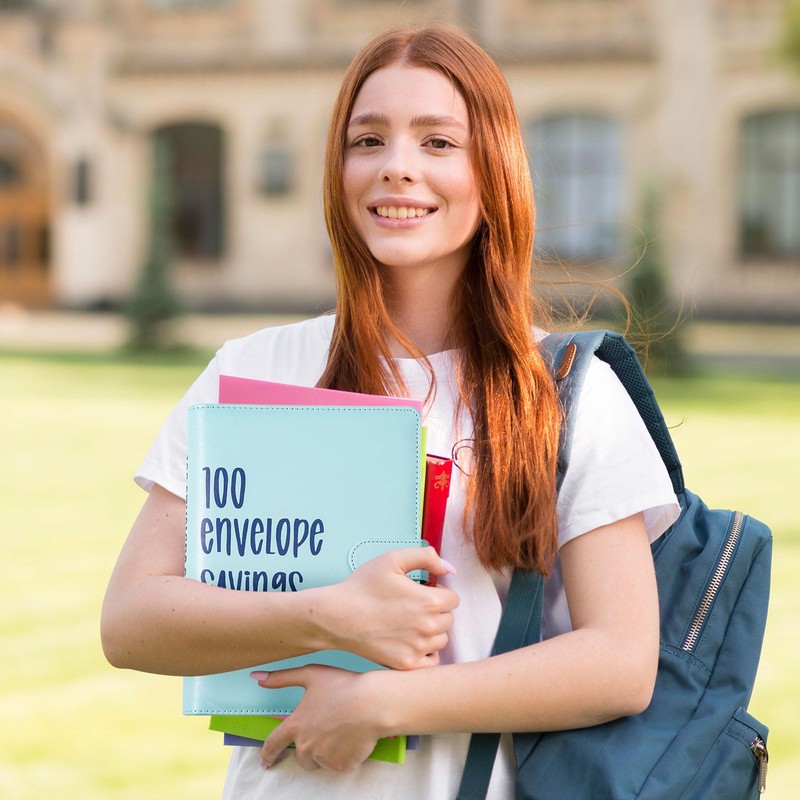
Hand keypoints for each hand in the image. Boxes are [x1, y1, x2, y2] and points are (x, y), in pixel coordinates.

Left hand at [254, 665, 388, 772]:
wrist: (373, 704)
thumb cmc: (343, 686)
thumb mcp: (311, 675)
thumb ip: (282, 678)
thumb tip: (257, 677)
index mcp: (296, 725)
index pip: (273, 744)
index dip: (267, 753)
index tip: (265, 761)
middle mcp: (306, 746)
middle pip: (301, 756)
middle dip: (310, 747)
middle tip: (327, 729)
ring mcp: (324, 758)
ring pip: (321, 760)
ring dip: (327, 750)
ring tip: (343, 729)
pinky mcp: (341, 766)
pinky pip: (339, 764)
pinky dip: (344, 755)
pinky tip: (353, 737)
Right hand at [322, 547, 458, 669]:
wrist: (336, 617)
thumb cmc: (362, 586)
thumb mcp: (393, 559)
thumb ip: (426, 557)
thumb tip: (450, 569)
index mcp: (429, 601)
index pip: (453, 599)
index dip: (439, 592)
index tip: (422, 591)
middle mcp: (428, 628)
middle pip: (449, 619)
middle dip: (436, 611)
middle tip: (412, 606)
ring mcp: (417, 649)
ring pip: (440, 639)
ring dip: (431, 631)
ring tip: (408, 622)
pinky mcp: (406, 664)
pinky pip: (431, 661)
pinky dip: (425, 652)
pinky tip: (409, 641)